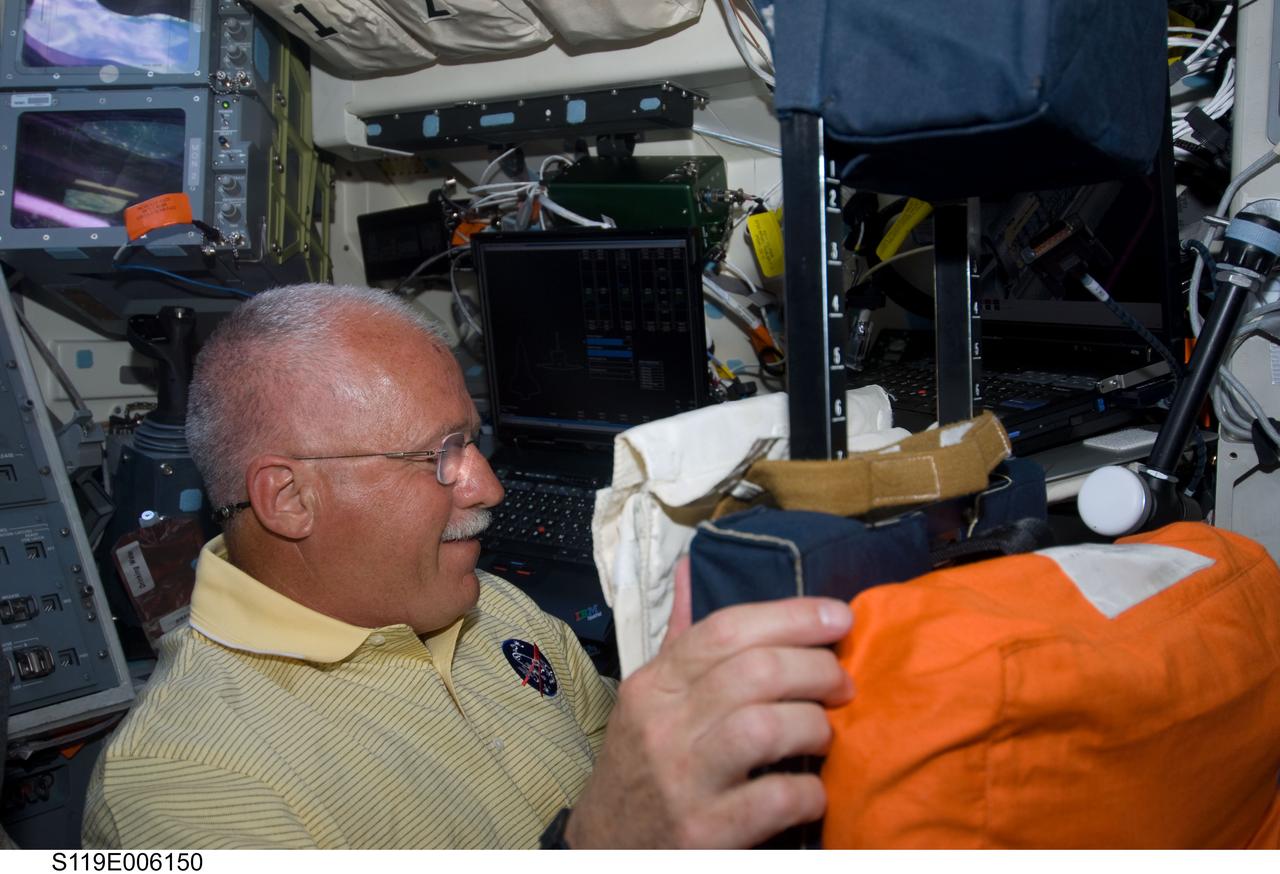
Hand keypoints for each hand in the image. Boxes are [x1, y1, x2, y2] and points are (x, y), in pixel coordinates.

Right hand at [565, 557, 854, 847]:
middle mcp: (662, 726)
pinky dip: (808, 792)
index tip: (840, 617)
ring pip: (765, 726)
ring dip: (814, 725)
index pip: (725, 629)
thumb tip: (690, 571)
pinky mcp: (702, 833)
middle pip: (755, 671)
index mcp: (654, 686)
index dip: (792, 616)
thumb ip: (680, 641)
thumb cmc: (640, 770)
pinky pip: (774, 798)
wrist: (606, 853)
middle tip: (843, 683)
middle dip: (816, 669)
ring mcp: (681, 780)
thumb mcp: (646, 701)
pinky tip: (812, 792)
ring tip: (826, 734)